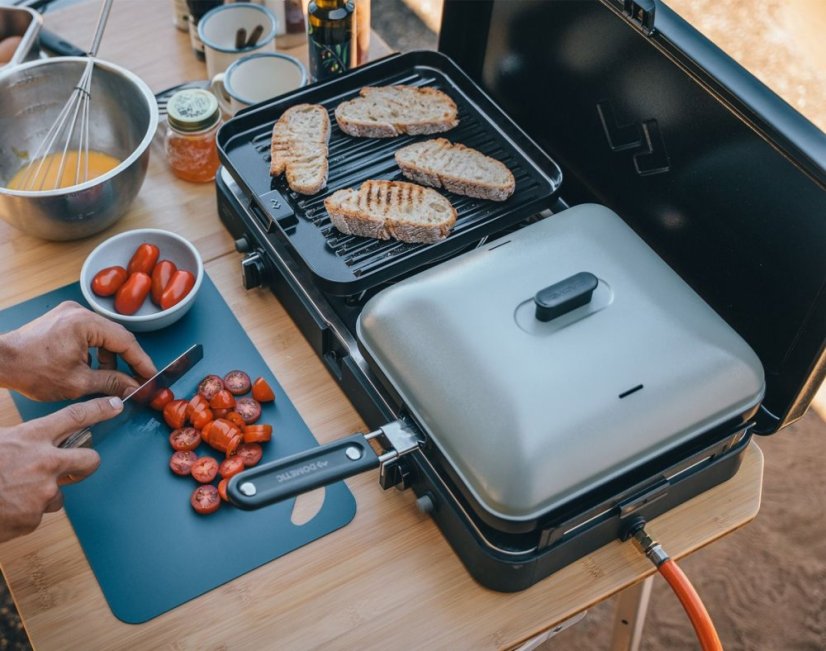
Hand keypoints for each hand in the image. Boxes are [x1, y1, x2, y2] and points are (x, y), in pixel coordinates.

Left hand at [0, 301, 155, 400]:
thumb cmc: (32, 370)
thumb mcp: (77, 382)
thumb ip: (111, 382)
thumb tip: (133, 387)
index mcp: (86, 324)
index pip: (126, 341)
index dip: (142, 361)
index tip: (152, 376)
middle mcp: (80, 312)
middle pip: (116, 336)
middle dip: (128, 359)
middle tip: (138, 379)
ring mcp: (71, 312)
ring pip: (104, 334)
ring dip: (111, 355)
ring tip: (112, 378)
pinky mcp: (63, 318)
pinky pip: (90, 332)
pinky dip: (97, 349)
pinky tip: (93, 367)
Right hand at [0, 396, 122, 541]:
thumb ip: (18, 437)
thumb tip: (27, 436)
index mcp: (31, 437)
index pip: (75, 416)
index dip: (99, 410)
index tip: (115, 406)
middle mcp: (44, 462)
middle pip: (90, 460)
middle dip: (87, 462)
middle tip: (77, 465)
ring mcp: (43, 492)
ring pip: (59, 493)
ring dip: (43, 494)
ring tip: (13, 491)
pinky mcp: (35, 517)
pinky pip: (38, 514)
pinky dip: (24, 512)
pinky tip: (5, 507)